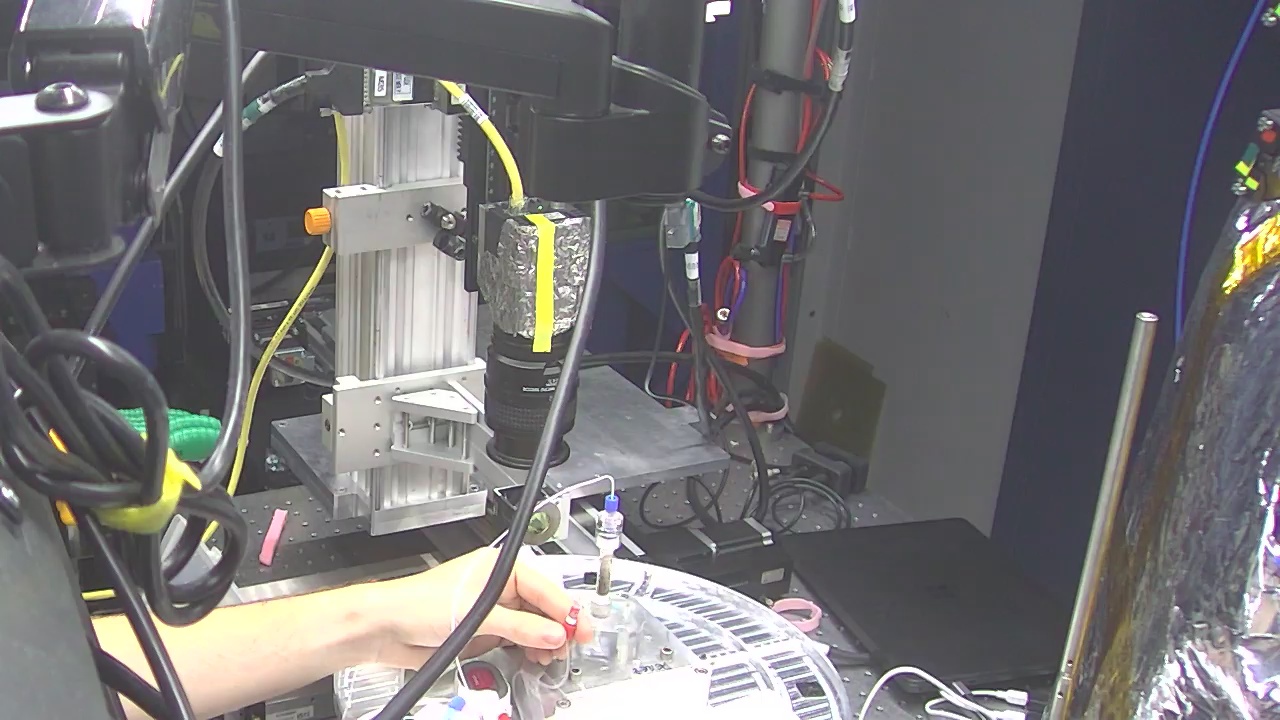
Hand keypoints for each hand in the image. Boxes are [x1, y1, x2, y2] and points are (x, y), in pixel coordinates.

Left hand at [364, 548, 591, 668]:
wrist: (386, 627)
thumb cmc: (418, 603)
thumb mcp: (476, 614)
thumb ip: (520, 627)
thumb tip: (553, 633)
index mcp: (499, 567)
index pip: (545, 587)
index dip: (566, 609)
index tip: (583, 628)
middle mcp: (498, 586)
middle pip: (542, 606)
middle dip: (558, 626)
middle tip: (571, 646)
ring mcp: (492, 610)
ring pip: (532, 625)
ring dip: (544, 640)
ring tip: (552, 655)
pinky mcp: (484, 631)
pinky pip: (516, 639)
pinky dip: (528, 649)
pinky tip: (534, 657)